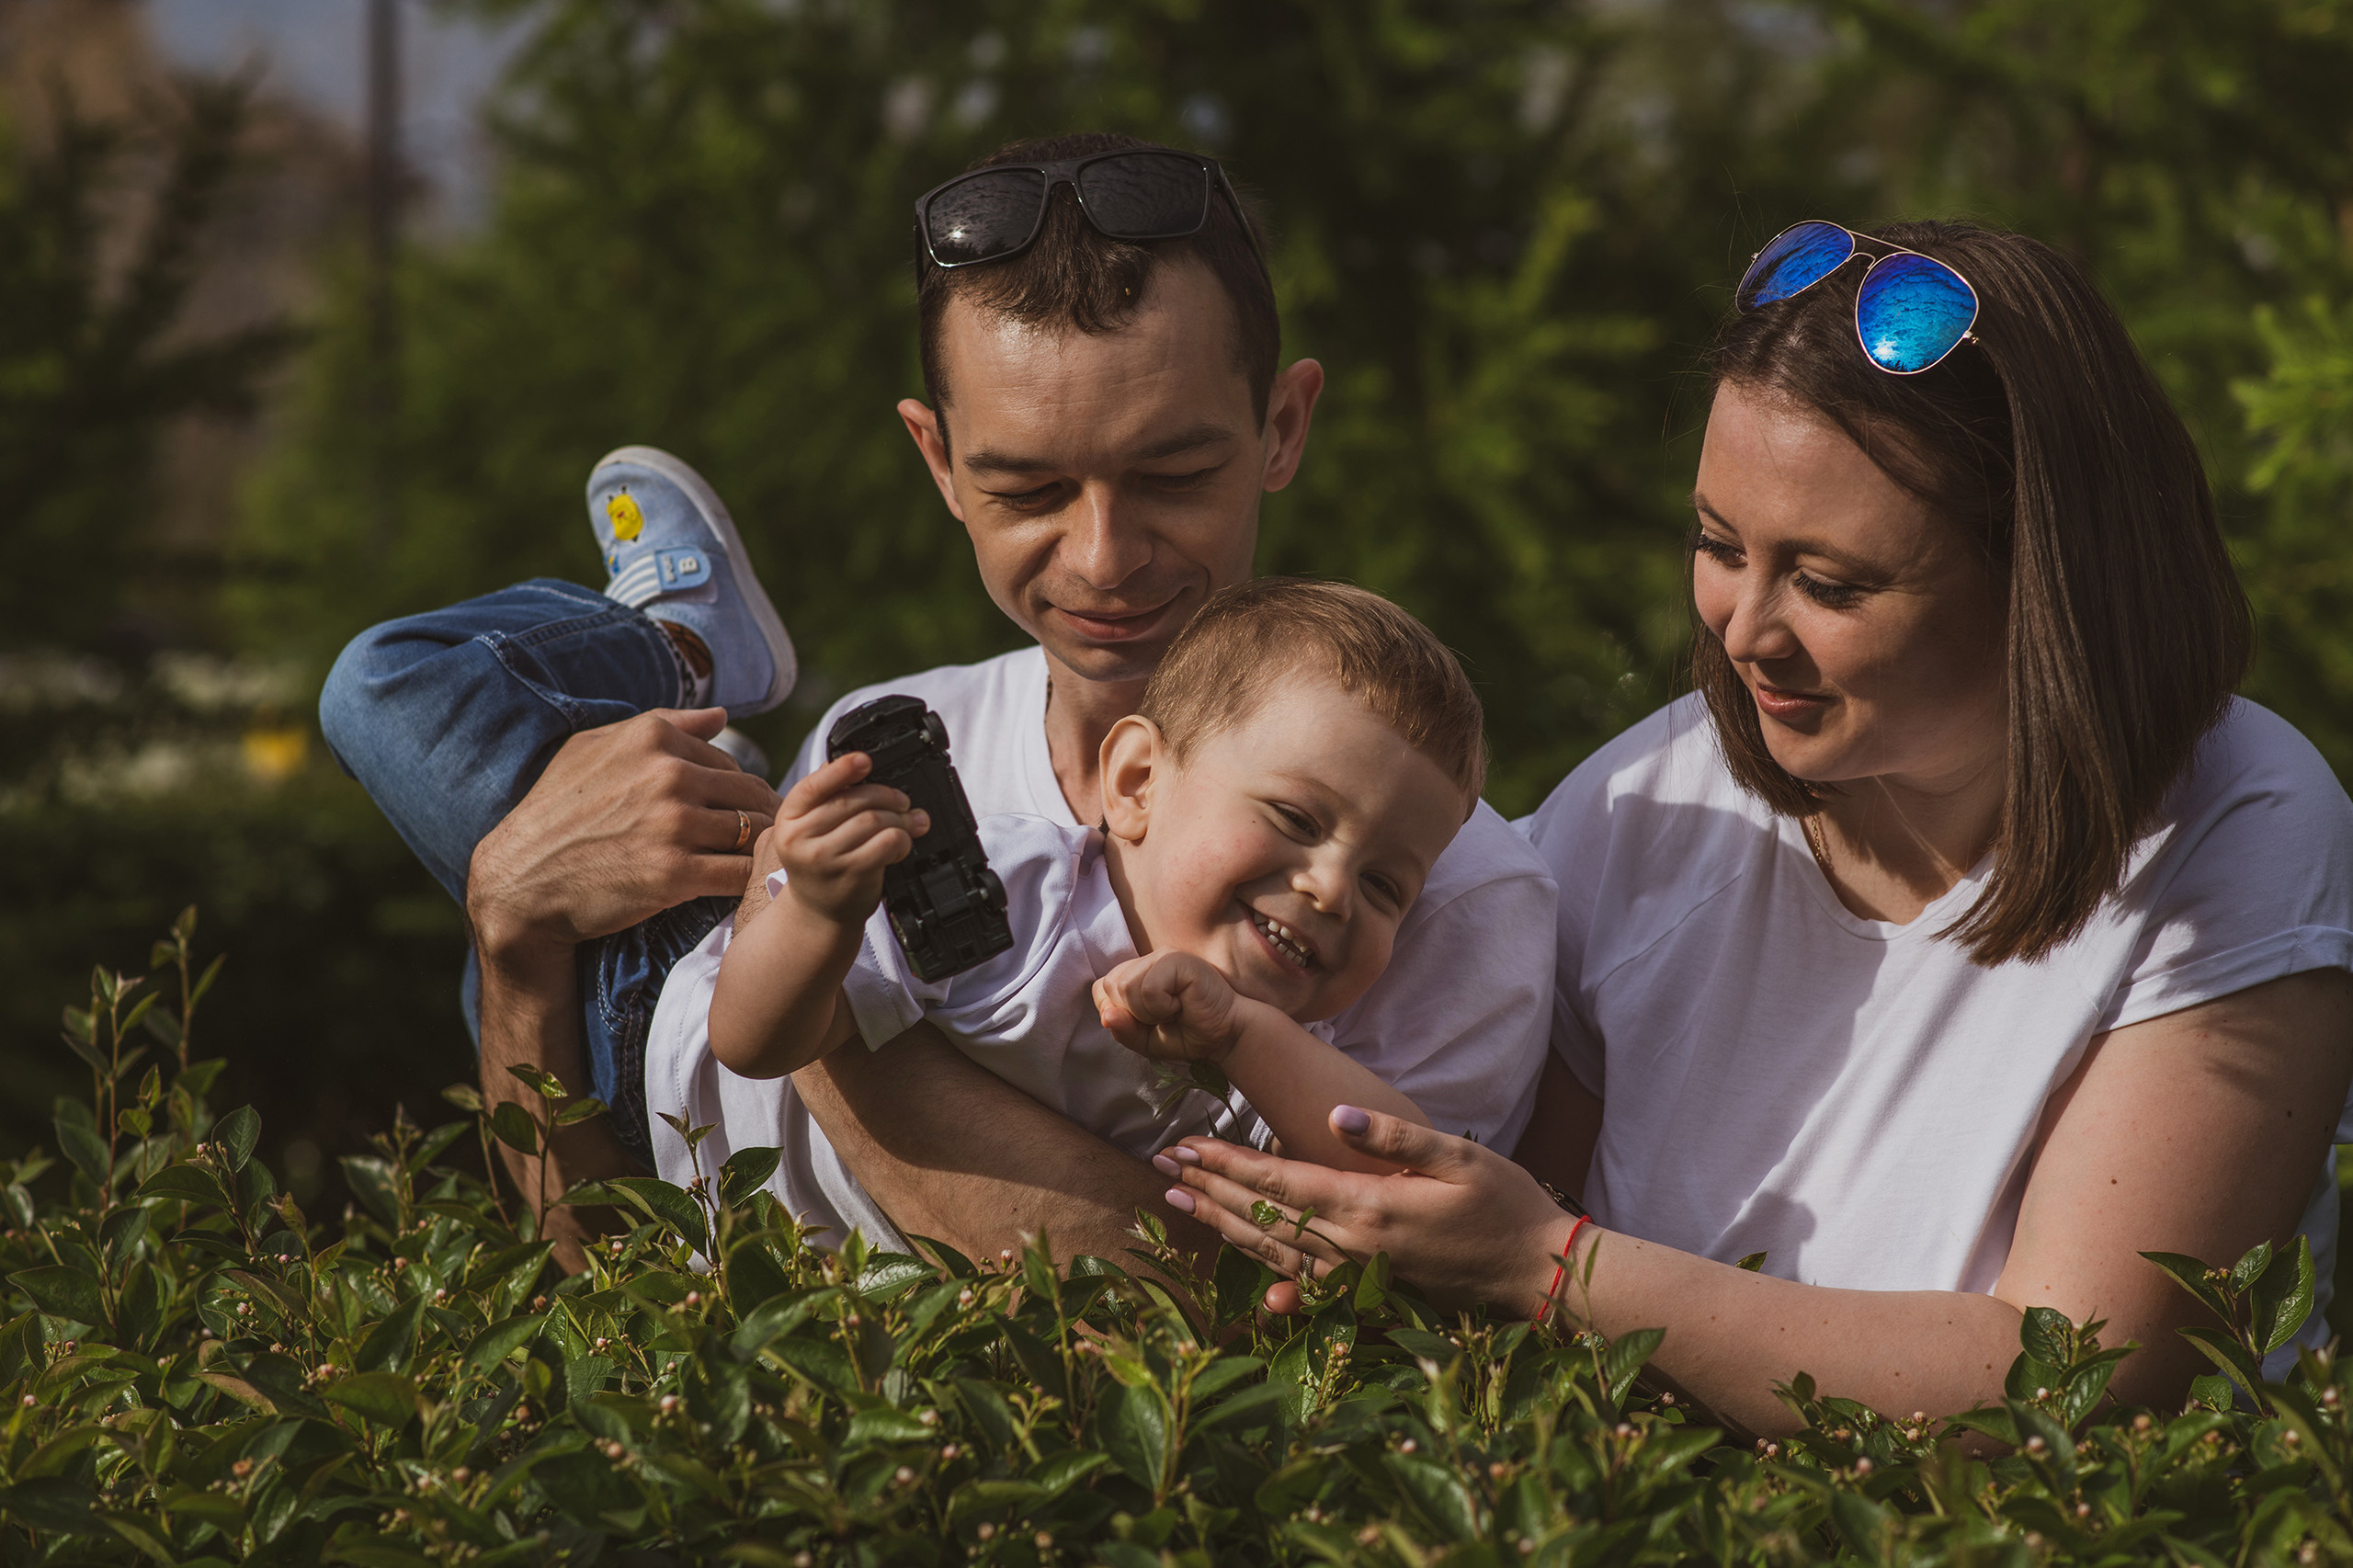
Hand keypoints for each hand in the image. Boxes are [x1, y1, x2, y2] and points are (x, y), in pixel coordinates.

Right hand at [468, 707, 778, 957]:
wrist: (522, 881)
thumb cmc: (555, 812)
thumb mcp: (593, 748)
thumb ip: (664, 725)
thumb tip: (721, 716)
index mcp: (652, 738)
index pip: (730, 764)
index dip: (737, 793)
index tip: (736, 815)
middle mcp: (667, 774)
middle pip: (751, 795)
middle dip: (761, 819)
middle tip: (760, 842)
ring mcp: (672, 824)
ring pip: (752, 832)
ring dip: (758, 850)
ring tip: (754, 865)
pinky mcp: (674, 874)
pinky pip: (740, 873)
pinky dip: (749, 880)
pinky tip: (740, 886)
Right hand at [772, 752, 928, 925]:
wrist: (817, 913)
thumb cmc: (818, 863)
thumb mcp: (809, 828)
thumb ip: (826, 797)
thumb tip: (852, 762)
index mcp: (788, 818)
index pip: (814, 786)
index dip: (842, 769)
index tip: (865, 760)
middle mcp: (800, 838)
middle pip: (852, 800)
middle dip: (886, 795)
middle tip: (902, 801)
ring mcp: (825, 858)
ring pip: (873, 820)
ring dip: (899, 817)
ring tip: (909, 821)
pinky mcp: (851, 874)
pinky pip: (887, 843)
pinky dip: (901, 838)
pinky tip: (901, 843)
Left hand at [1094, 951, 1251, 1063]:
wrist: (1225, 1036)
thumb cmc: (1189, 1034)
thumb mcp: (1147, 1041)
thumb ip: (1124, 1030)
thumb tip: (1106, 1016)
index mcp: (1137, 973)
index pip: (1101, 988)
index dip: (1116, 1011)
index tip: (1146, 1022)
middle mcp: (1147, 960)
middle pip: (1111, 987)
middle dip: (1134, 1014)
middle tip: (1164, 1017)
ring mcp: (1163, 956)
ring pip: (1127, 987)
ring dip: (1149, 1012)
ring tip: (1174, 1011)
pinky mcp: (1178, 960)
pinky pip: (1149, 988)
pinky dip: (1162, 1007)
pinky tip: (1182, 1005)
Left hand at [1158, 1106, 1574, 1314]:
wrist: (1538, 1275)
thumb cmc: (1506, 1204)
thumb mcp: (1460, 1155)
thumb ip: (1395, 1137)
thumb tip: (1337, 1115)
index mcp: (1369, 1207)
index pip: (1278, 1182)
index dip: (1226, 1163)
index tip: (1184, 1144)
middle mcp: (1354, 1248)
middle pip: (1263, 1217)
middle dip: (1209, 1189)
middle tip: (1162, 1168)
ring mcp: (1360, 1278)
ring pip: (1273, 1253)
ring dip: (1223, 1226)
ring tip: (1181, 1203)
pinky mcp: (1372, 1295)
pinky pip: (1307, 1287)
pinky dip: (1269, 1277)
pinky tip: (1247, 1280)